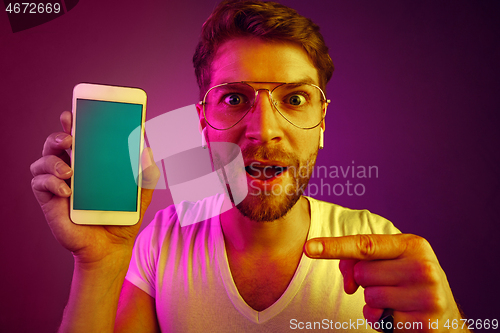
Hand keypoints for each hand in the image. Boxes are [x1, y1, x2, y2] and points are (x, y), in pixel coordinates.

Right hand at [30, 111, 159, 265]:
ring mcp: (59, 184)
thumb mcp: (141, 194)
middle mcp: (72, 169)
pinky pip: (40, 184)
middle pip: (56, 144)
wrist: (111, 248)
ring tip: (70, 171)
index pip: (79, 137)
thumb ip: (147, 173)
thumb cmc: (123, 217)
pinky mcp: (50, 200)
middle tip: (70, 138)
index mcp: (92, 163)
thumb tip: (147, 149)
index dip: (73, 123)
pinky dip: (50, 182)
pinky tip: (66, 190)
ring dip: (53, 160)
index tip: (73, 114)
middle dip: (58, 135)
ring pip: (43, 160)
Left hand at [304, 234, 465, 331]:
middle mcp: (423, 267)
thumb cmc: (407, 282)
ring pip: (369, 297)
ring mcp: (427, 296)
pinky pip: (379, 320)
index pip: (365, 244)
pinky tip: (399, 316)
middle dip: (366, 282)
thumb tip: (348, 279)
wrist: (445, 315)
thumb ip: (361, 260)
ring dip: (374, 303)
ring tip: (395, 301)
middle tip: (387, 285)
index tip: (308, 247)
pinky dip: (382, 320)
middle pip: (362, 273)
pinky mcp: (424, 323)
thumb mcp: (390, 262)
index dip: (333, 246)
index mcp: (413, 245)